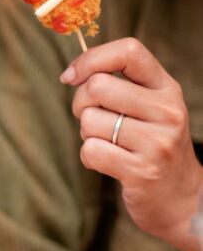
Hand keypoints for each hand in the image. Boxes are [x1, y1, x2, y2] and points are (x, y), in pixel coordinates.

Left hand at [61, 38, 202, 250]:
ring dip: (86, 134)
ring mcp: (158, 142)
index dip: (91, 59)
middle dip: (80, 103)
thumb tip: (70, 74)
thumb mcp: (147, 108)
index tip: (71, 76)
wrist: (180, 198)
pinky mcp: (142, 172)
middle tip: (91, 119)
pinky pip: (90, 150)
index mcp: (167, 88)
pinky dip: (89, 157)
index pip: (129, 51)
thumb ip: (118, 85)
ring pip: (89, 121)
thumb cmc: (150, 146)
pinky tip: (108, 163)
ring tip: (108, 144)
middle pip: (98, 86)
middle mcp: (168, 111)